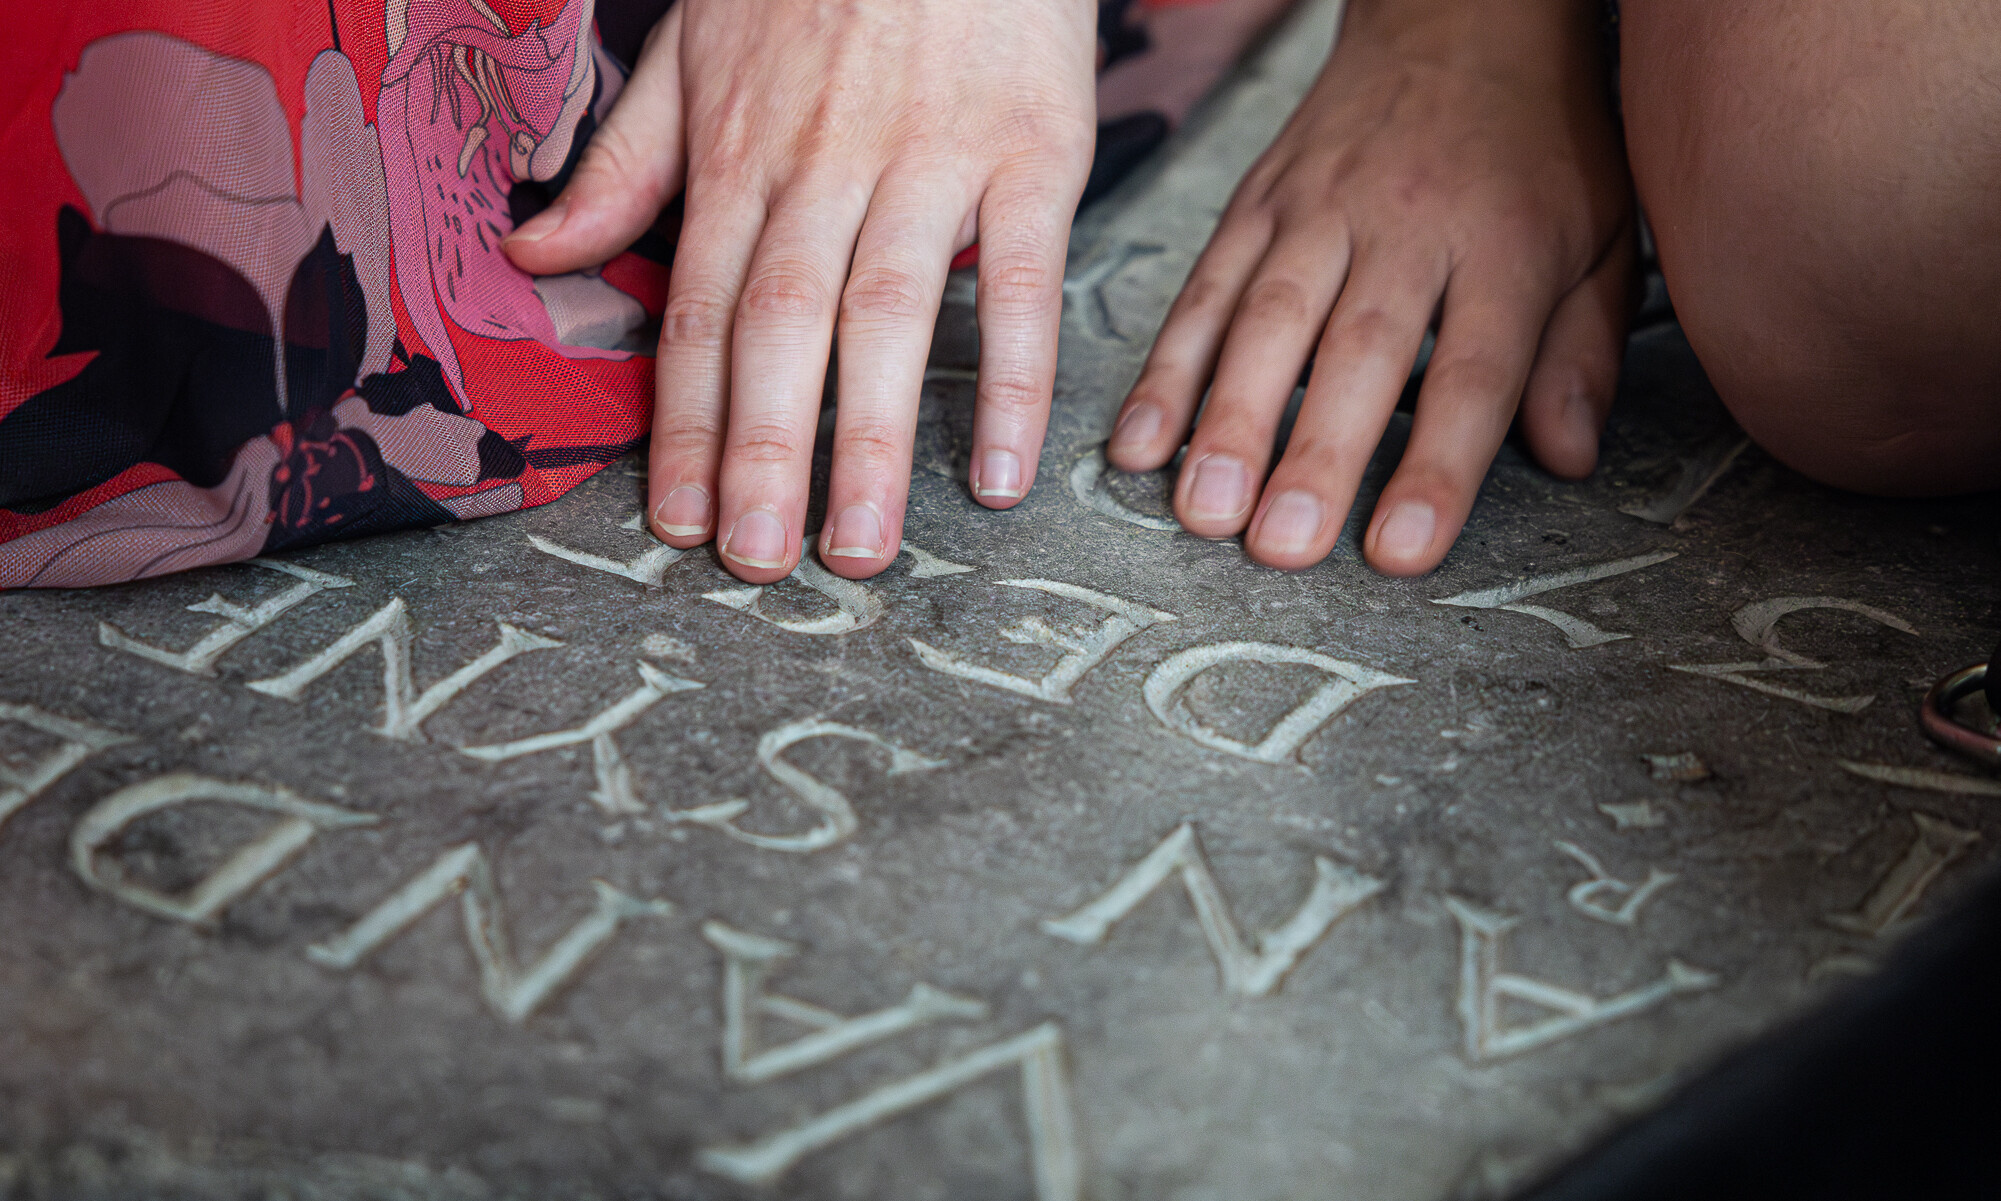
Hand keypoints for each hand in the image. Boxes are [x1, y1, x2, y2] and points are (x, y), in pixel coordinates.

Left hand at [505, 0, 1095, 581]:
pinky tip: (1002, 473)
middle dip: (762, 455)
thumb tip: (532, 254)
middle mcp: (826, 165)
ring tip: (859, 550)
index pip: (697, 309)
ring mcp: (932, 159)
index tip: (673, 520)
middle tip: (756, 563)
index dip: (680, 422)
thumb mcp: (695, 44)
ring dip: (871, 442)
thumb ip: (622, 161)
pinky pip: (1020, 281)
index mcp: (741, 152)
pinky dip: (1015, 379)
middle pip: (781, 328)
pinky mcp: (1032, 151)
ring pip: (886, 315)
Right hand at [1106, 0, 1635, 574]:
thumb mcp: (1603, 235)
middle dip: (1313, 454)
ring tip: (1203, 508)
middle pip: (1356, 353)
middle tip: (1281, 544)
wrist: (1462, 13)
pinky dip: (1167, 369)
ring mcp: (1318, 212)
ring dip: (1228, 421)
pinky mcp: (1255, 204)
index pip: (1469, 372)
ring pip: (1266, 321)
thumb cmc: (1538, 142)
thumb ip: (1580, 350)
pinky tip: (1141, 441)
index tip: (1400, 549)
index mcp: (1505, 245)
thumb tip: (1566, 457)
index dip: (1435, 466)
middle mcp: (1406, 226)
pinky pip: (1203, 290)